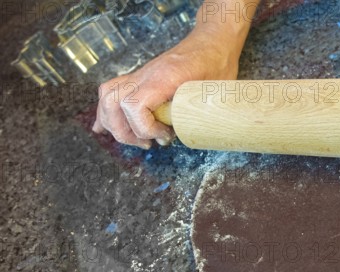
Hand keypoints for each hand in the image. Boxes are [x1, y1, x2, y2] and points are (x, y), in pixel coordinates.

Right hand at [92, 28, 240, 147]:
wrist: (213, 43)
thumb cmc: (217, 65)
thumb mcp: (214, 92)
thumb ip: (197, 112)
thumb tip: (184, 137)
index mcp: (164, 77)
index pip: (134, 105)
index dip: (144, 128)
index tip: (165, 136)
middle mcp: (146, 74)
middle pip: (113, 103)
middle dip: (125, 131)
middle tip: (149, 143)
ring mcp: (140, 75)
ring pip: (108, 96)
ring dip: (114, 124)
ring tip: (136, 139)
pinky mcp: (140, 79)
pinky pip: (112, 91)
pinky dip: (106, 112)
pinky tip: (105, 128)